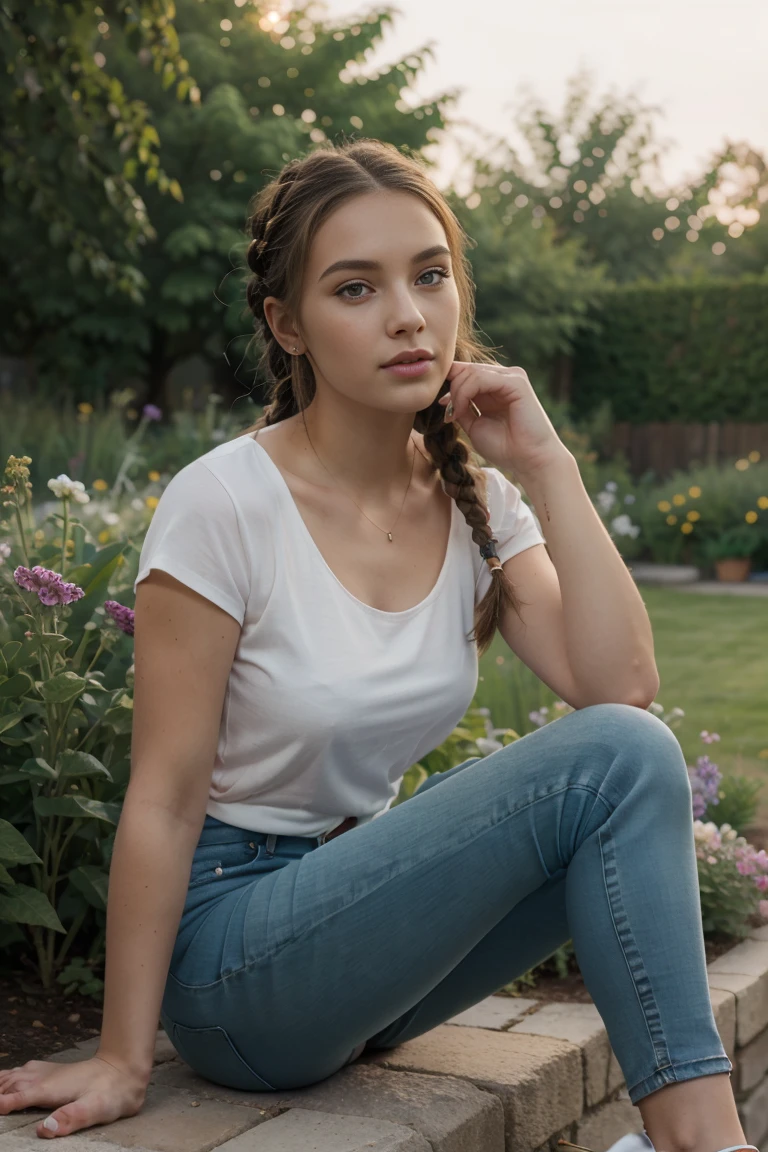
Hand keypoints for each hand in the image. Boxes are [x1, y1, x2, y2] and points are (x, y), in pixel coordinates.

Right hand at [0, 1052, 147, 1138]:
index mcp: (50, 1090)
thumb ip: (72, 1117)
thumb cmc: (112, 1092)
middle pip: (11, 1085)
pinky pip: (25, 1071)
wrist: (125, 1069)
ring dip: (2, 1083)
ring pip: (16, 1076)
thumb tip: (45, 1129)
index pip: (16, 1098)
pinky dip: (11, 1075)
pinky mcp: (55, 1071)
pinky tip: (11, 1077)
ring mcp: (49, 1073)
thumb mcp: (96, 1108)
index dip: (2, 1104)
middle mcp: (45, 1079)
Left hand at [438, 362, 570, 477]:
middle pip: (466, 368)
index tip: (441, 406)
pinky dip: (465, 392)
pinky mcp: (516, 381)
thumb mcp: (474, 425)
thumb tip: (443, 397)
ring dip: (457, 392)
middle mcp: (503, 378)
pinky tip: (462, 410)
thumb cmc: (505, 447)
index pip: (466, 371)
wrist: (529, 461)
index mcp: (494, 387)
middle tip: (449, 414)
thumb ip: (461, 408)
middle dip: (451, 389)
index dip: (449, 383)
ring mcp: (511, 377)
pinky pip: (481, 378)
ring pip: (471, 371)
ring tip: (455, 414)